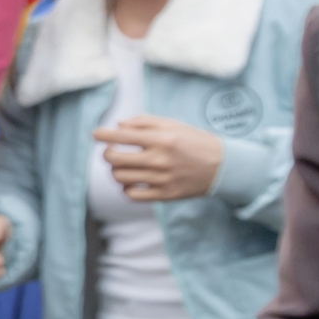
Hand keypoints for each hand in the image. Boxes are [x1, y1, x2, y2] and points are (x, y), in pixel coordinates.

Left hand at [94, 116, 222, 201]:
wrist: (223, 166)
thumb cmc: (195, 142)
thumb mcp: (174, 125)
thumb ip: (145, 122)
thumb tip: (118, 125)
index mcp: (162, 139)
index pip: (122, 136)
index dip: (103, 135)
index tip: (95, 134)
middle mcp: (160, 159)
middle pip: (114, 159)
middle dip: (108, 153)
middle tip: (111, 151)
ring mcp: (161, 179)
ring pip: (120, 177)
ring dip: (116, 170)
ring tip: (123, 165)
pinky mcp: (164, 195)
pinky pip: (131, 195)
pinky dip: (126, 188)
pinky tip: (131, 181)